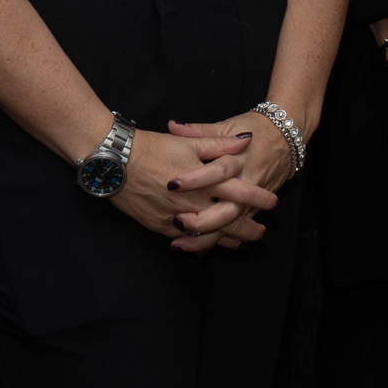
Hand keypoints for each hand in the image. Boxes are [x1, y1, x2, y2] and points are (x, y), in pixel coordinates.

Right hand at [115, 124, 276, 252]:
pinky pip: (185, 240)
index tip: (272, 202)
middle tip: (260, 232)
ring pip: (210, 235)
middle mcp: (194, 203)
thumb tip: (246, 140)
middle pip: (229, 220)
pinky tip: (208, 247)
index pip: (240, 192)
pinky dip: (200, 244)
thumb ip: (219, 145)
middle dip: (247, 228)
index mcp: (205, 180)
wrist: (116, 162)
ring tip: (240, 244)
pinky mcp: (159, 226)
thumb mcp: (189, 141)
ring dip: (227, 240)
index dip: (258, 198)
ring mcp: (177, 218)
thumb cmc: (152, 147)